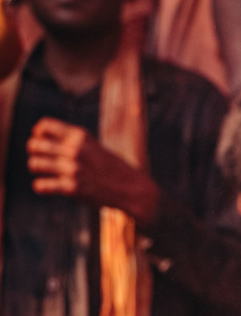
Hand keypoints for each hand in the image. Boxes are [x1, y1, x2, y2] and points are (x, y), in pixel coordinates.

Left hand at [27, 118, 159, 225]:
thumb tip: (42, 136)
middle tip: (44, 159)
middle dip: (35, 152)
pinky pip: (41, 186)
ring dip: (37, 168)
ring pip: (34, 163)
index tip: (43, 141)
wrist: (132, 189)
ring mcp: (73, 170)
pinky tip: (47, 187)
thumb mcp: (94, 146)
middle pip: (34, 144)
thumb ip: (72, 141)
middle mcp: (75, 150)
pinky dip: (41, 186)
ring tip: (46, 172)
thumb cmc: (112, 167)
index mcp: (80, 136)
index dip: (38, 134)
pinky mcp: (72, 189)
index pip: (44, 126)